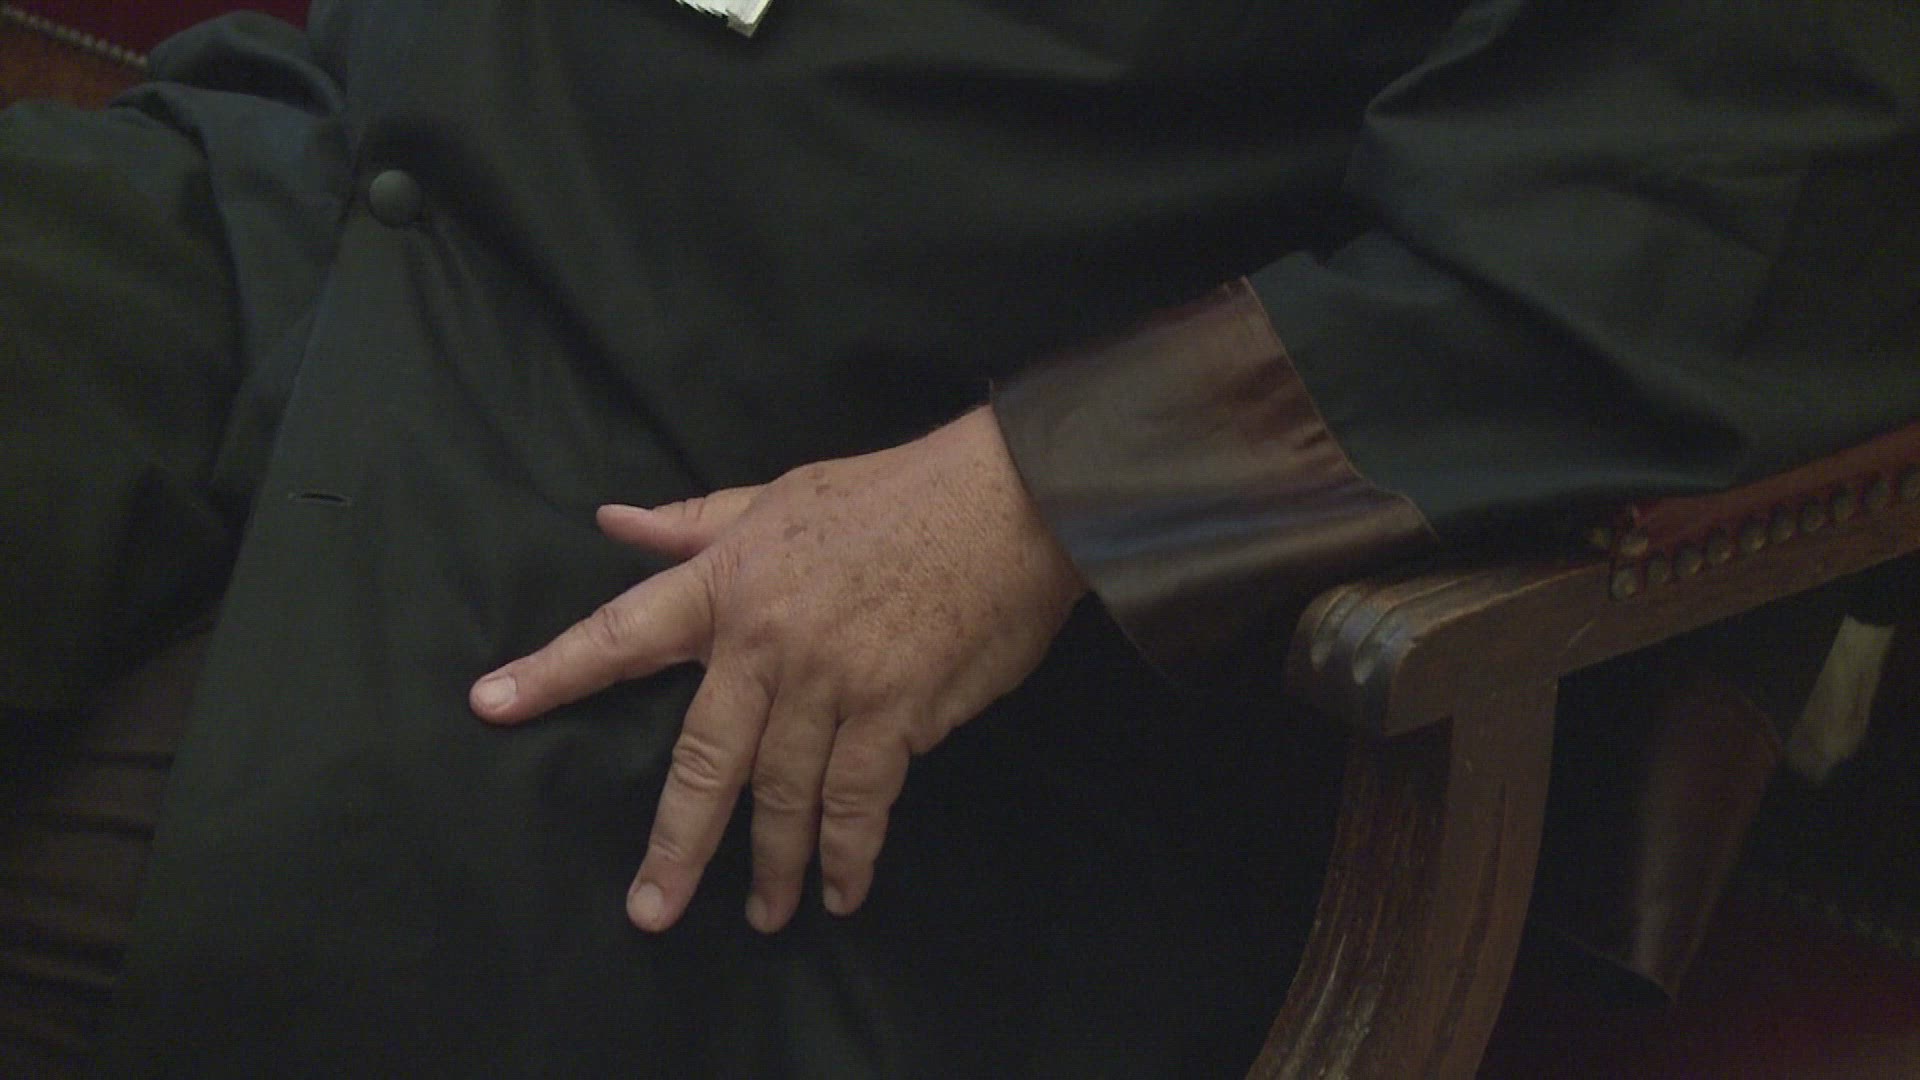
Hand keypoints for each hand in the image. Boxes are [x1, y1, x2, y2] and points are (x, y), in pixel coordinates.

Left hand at [470, 407, 1086, 933]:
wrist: (1010, 499)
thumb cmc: (898, 493)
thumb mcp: (785, 492)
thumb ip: (697, 520)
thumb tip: (613, 520)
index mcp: (731, 579)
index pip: (625, 631)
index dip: (556, 670)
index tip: (491, 705)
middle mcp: (768, 638)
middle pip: (704, 757)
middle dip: (676, 841)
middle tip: (652, 908)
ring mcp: (833, 680)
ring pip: (783, 792)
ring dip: (773, 863)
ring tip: (763, 913)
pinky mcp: (897, 709)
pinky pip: (859, 799)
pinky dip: (847, 852)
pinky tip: (839, 890)